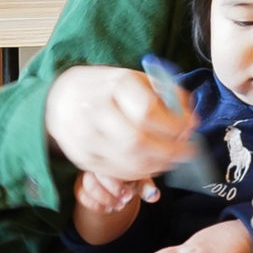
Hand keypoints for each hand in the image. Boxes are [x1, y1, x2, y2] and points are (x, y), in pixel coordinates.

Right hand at [44, 64, 200, 183]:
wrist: (61, 98)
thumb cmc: (109, 87)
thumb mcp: (137, 78)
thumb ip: (167, 95)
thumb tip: (191, 119)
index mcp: (115, 85)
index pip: (148, 111)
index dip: (174, 125)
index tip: (190, 128)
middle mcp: (96, 110)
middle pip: (138, 141)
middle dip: (170, 151)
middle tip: (188, 152)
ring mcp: (86, 137)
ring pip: (128, 161)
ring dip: (158, 165)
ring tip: (172, 160)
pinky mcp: (82, 157)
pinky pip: (116, 172)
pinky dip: (140, 173)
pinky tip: (151, 165)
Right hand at [69, 169, 156, 245]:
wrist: (117, 184)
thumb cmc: (131, 178)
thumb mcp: (141, 181)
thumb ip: (146, 187)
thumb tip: (153, 196)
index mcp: (113, 156)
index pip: (108, 168)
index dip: (116, 185)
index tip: (128, 196)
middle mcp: (97, 162)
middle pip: (94, 176)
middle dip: (109, 194)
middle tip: (123, 202)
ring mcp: (87, 173)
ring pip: (86, 186)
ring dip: (103, 199)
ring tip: (117, 206)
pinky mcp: (80, 184)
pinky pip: (81, 194)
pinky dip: (94, 205)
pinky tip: (107, 209)